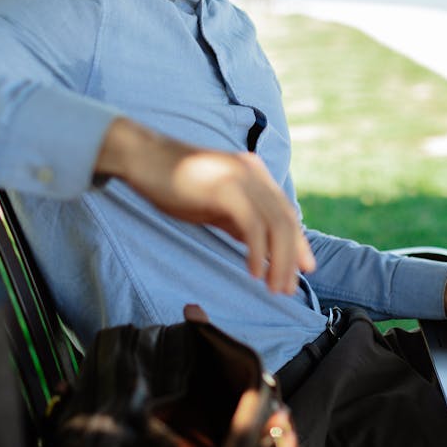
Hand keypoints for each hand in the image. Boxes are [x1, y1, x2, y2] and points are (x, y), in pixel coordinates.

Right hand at [95, 117, 315, 293]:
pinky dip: (258, 252)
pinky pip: (252, 225)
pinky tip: (253, 272)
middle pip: (286, 220)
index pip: (285, 212)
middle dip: (292, 258)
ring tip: (274, 287)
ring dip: (279, 261)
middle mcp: (253, 173)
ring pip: (275, 225)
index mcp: (253, 174)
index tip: (303, 271)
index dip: (298, 243)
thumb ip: (237, 220)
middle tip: (287, 289)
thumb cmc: (173, 182)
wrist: (143, 157)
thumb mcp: (214, 204)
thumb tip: (259, 246)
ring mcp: (241, 178)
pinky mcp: (225, 187)